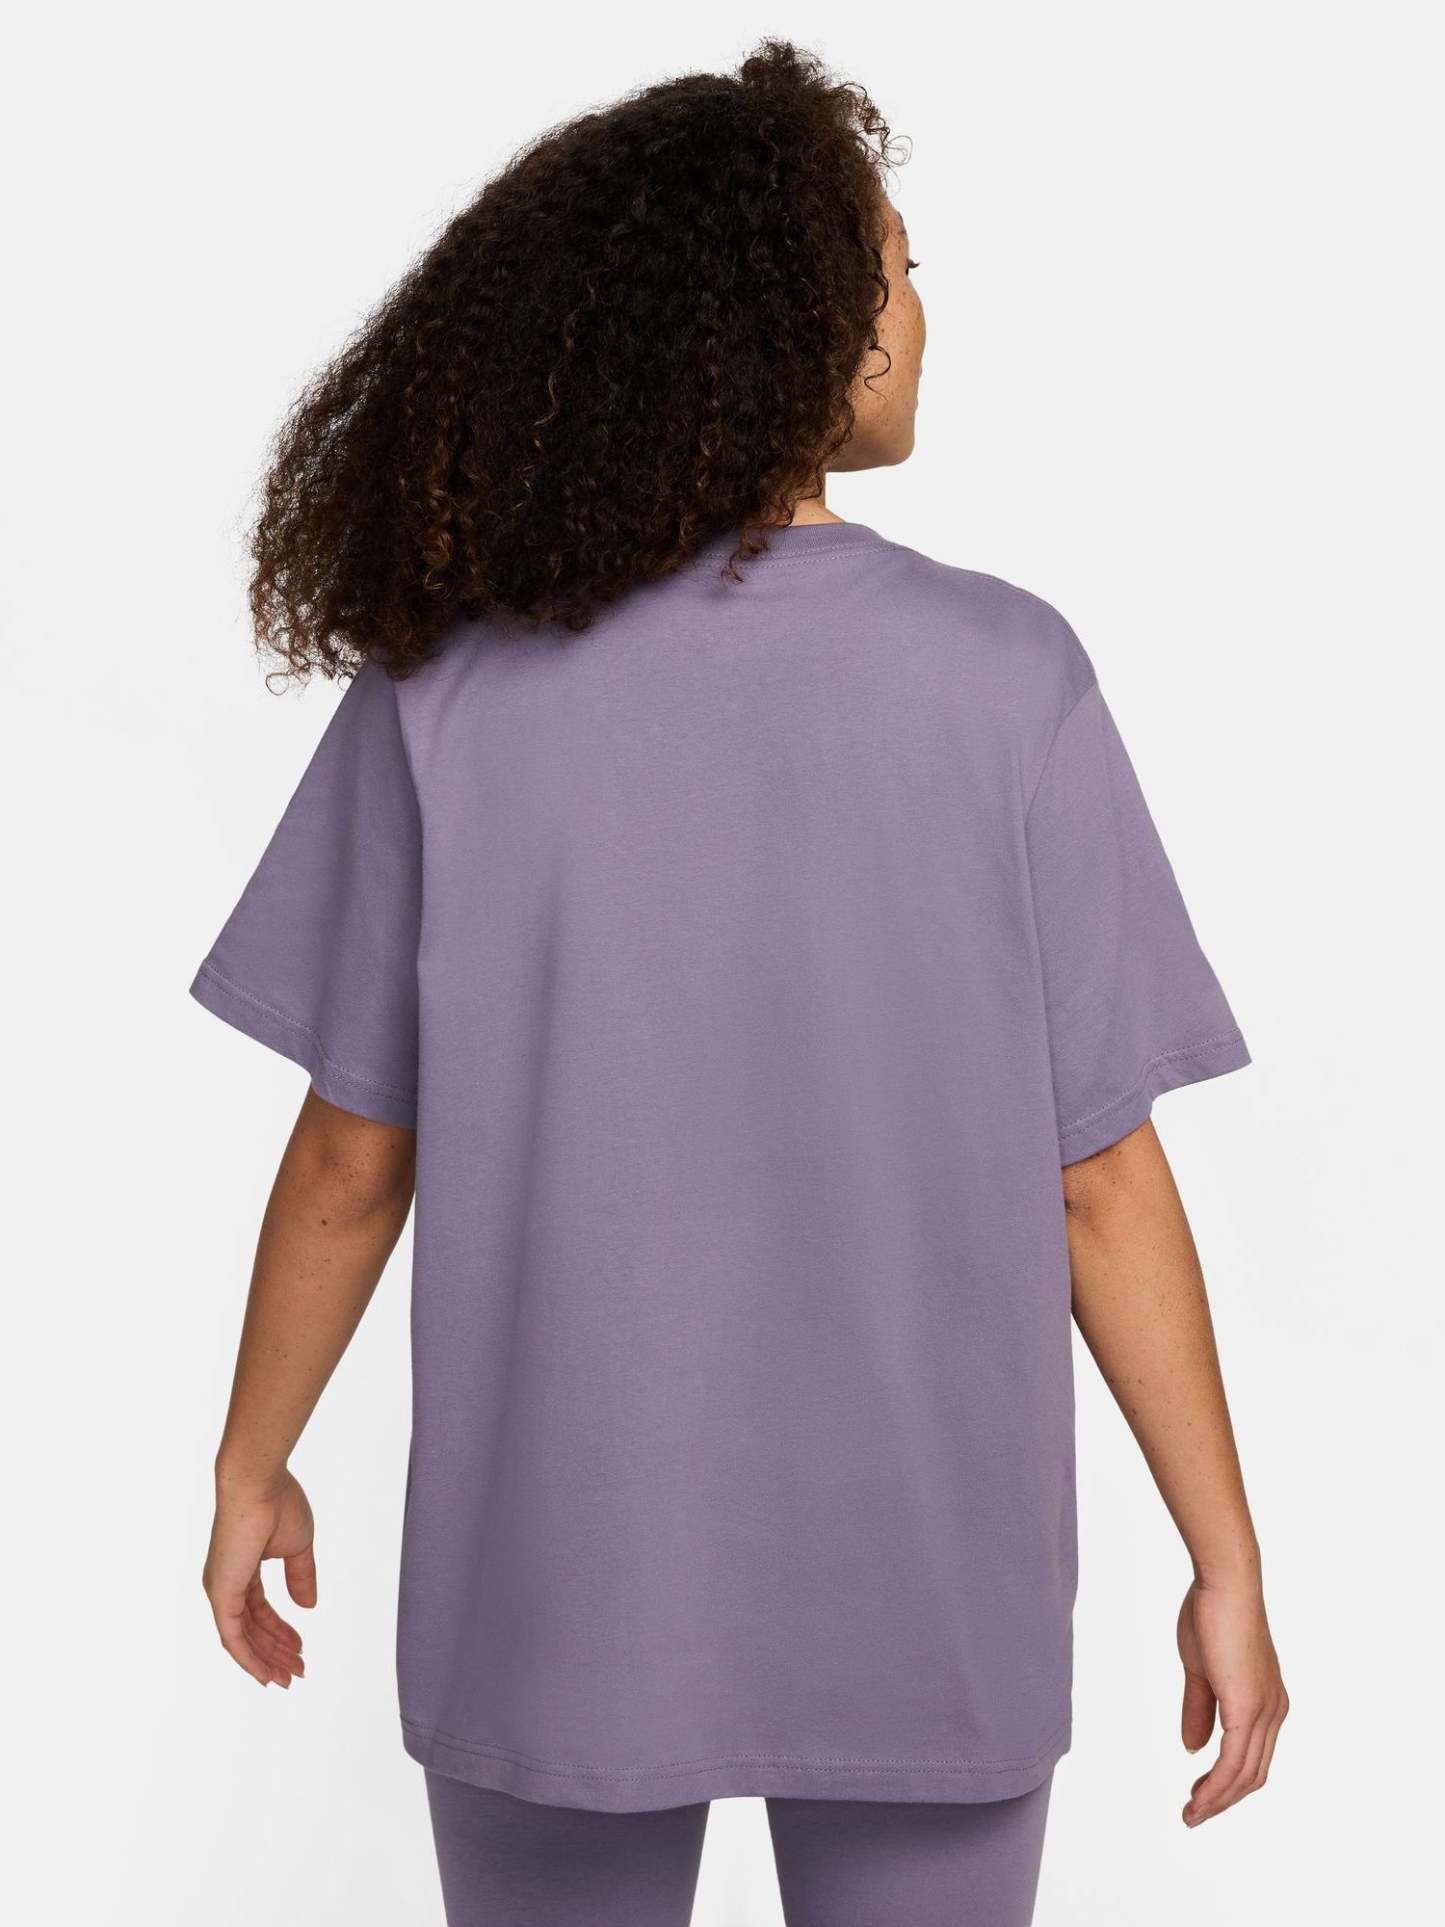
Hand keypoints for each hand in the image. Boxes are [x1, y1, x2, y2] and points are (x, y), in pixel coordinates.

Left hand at [203, 1467, 314, 1687]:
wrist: (258, 1483)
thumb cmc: (277, 1503)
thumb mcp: (297, 1547)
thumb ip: (301, 1576)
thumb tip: (308, 1607)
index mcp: (242, 1569)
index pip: (260, 1610)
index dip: (280, 1631)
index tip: (301, 1647)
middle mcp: (226, 1583)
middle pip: (252, 1629)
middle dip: (275, 1651)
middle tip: (299, 1669)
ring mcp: (221, 1590)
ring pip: (242, 1639)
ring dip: (266, 1660)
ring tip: (292, 1676)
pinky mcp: (221, 1594)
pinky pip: (232, 1638)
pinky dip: (249, 1658)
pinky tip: (266, 1674)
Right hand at [1176, 1576, 1287, 1824]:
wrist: (1225, 1583)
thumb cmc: (1212, 1613)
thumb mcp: (1201, 1668)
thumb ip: (1200, 1709)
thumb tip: (1194, 1747)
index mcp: (1266, 1701)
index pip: (1252, 1757)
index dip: (1227, 1782)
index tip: (1199, 1796)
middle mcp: (1273, 1711)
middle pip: (1253, 1774)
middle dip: (1223, 1800)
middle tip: (1193, 1815)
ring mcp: (1264, 1711)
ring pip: (1244, 1775)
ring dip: (1217, 1799)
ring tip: (1191, 1814)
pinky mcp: (1248, 1708)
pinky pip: (1233, 1761)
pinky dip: (1216, 1785)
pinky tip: (1199, 1797)